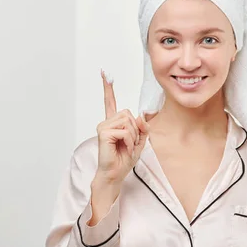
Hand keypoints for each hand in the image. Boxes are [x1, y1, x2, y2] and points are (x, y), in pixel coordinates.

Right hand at [94, 70, 149, 186]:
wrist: (115, 173)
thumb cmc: (124, 158)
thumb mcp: (140, 141)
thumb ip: (143, 128)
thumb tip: (141, 115)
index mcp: (114, 122)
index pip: (110, 101)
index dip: (108, 87)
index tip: (104, 73)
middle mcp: (107, 122)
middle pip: (129, 113)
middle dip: (136, 129)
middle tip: (130, 143)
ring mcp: (103, 126)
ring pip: (129, 122)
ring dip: (133, 136)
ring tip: (125, 146)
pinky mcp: (104, 133)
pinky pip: (126, 131)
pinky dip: (129, 141)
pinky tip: (123, 149)